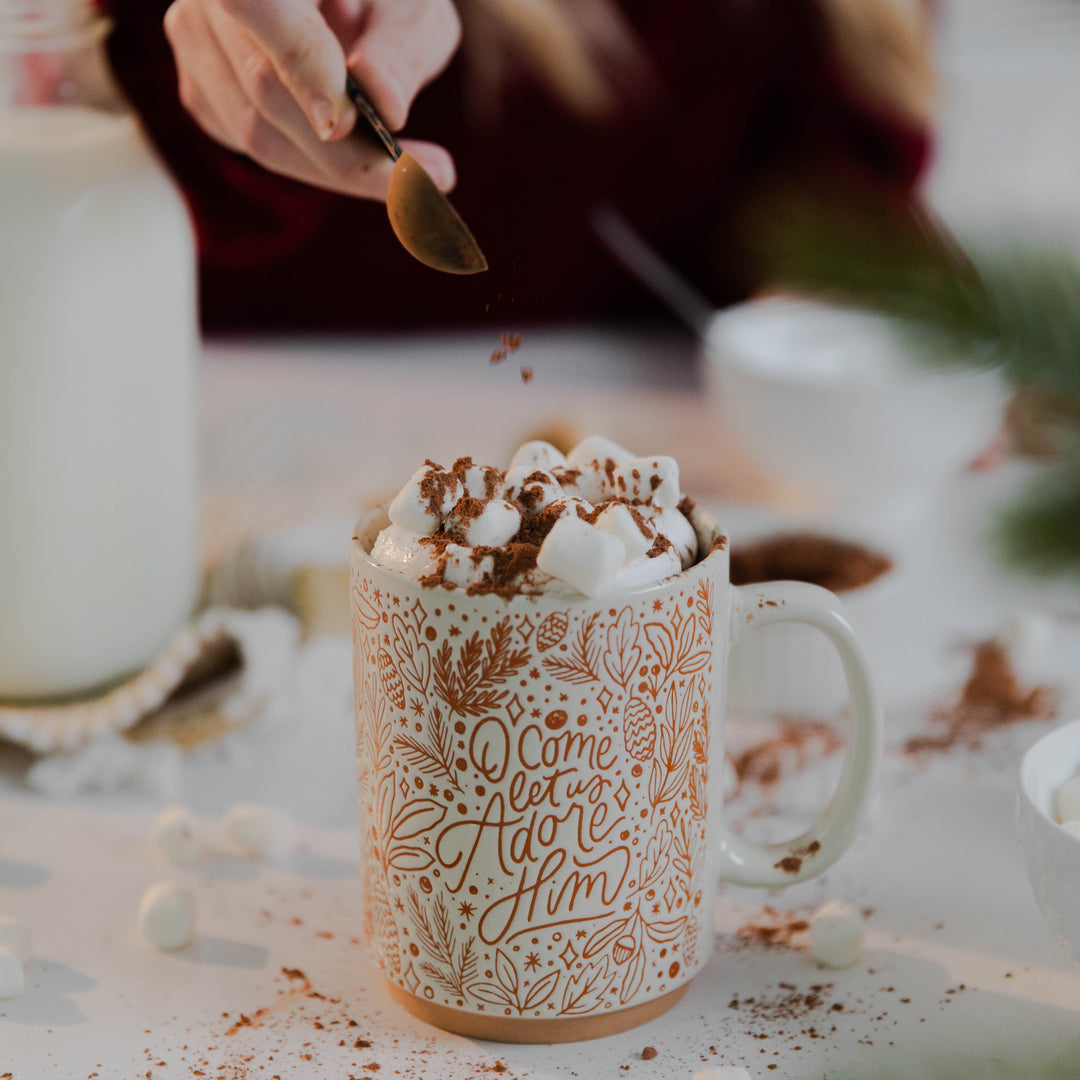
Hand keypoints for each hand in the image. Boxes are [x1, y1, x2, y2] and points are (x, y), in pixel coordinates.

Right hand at [164, 0, 459, 198]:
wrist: (346, 4)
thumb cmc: (381, 0)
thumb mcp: (412, 9)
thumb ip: (402, 49)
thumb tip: (387, 106)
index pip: (259, 6)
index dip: (302, 70)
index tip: (345, 126)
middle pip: (264, 90)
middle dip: (346, 153)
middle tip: (425, 180)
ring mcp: (195, 42)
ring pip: (256, 134)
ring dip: (337, 170)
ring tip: (412, 179)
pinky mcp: (202, 89)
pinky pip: (252, 147)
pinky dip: (314, 165)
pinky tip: (363, 159)